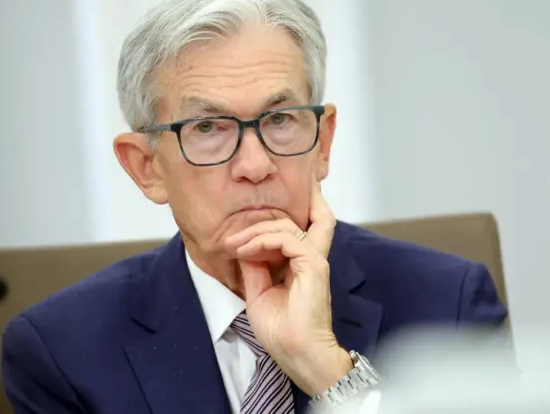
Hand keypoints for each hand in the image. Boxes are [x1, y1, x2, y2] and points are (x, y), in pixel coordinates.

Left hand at [225, 177, 351, 394]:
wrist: (296, 352)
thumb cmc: (281, 330)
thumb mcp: (259, 292)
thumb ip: (254, 266)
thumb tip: (244, 247)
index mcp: (304, 264)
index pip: (306, 227)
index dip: (300, 209)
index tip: (280, 200)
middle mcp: (313, 258)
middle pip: (315, 216)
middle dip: (301, 199)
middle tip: (266, 198)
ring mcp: (314, 260)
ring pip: (288, 226)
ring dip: (256, 230)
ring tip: (235, 242)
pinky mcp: (313, 264)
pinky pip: (285, 238)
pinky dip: (261, 240)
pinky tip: (244, 250)